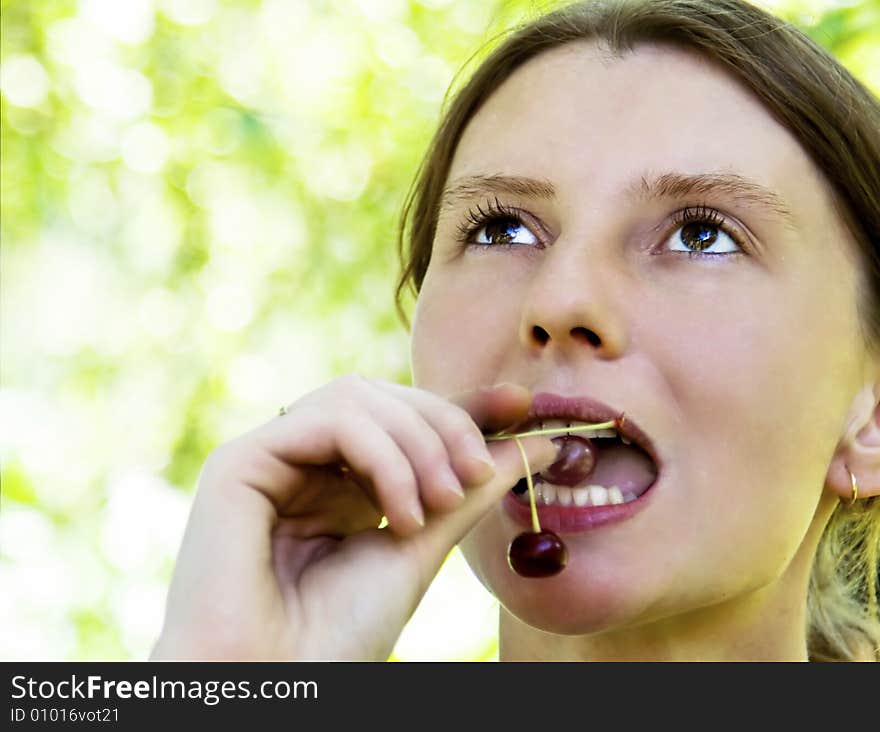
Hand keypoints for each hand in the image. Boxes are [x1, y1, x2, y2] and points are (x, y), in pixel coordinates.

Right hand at [149, 376, 556, 659]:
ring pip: (358, 397)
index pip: (401, 419)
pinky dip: (384, 457)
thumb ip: (470, 491)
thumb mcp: (423, 547)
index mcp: (339, 482)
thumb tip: (537, 442)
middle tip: (477, 473)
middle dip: (444, 423)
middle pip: (383, 397)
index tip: (520, 403)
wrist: (281, 683)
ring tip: (440, 504)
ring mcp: (272, 459)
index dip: (460, 405)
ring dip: (418, 442)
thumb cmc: (342, 634)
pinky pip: (330, 420)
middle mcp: (304, 463)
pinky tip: (401, 514)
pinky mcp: (241, 461)